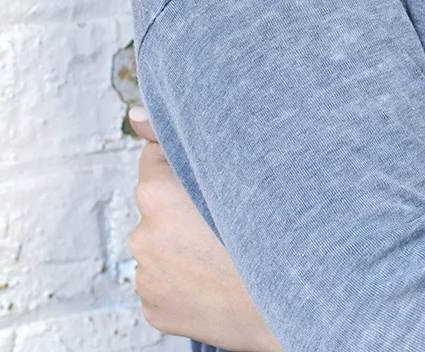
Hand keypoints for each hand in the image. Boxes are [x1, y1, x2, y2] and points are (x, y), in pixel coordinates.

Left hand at [127, 105, 283, 351]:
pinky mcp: (153, 307)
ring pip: (163, 245)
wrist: (290, 309)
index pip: (155, 160)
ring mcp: (147, 275)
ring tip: (225, 254)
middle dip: (182, 208)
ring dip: (183, 245)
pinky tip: (215, 280)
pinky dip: (185, 278)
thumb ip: (171, 139)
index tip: (211, 181)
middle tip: (226, 220)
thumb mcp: (232, 176)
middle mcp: (143, 234)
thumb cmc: (271, 241)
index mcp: (156, 194)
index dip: (186, 165)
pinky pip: (165, 280)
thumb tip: (134, 116)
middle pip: (158, 205)